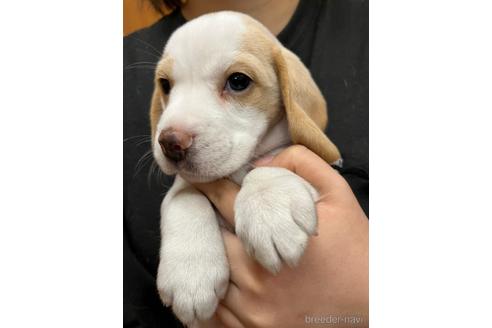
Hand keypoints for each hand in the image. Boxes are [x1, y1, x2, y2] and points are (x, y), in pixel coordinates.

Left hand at [192, 145, 368, 327]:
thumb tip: (261, 163)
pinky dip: (218, 289)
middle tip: (221, 217)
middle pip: (214, 241)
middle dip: (215, 224)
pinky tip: (229, 277)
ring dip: (215, 257)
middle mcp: (258, 278)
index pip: (227, 204)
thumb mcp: (339, 193)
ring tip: (226, 245)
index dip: (211, 187)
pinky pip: (219, 309)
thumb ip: (303, 164)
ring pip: (213, 275)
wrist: (373, 301)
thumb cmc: (355, 248)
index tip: (199, 180)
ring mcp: (254, 310)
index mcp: (274, 239)